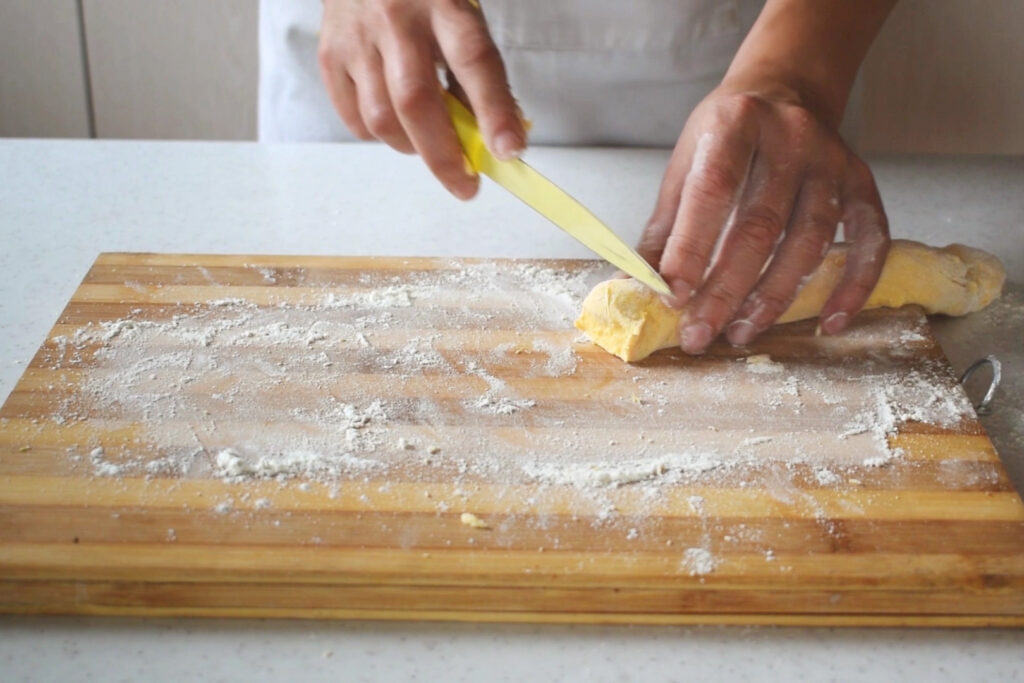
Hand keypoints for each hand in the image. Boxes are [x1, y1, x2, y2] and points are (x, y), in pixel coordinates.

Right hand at [318, 0, 525, 198]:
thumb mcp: (461, 14)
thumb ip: (475, 70)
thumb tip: (491, 137)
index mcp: (442, 1)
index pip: (473, 61)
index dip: (494, 111)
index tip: (509, 150)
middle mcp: (395, 18)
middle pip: (416, 102)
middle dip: (445, 157)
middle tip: (466, 184)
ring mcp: (357, 38)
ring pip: (382, 119)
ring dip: (413, 147)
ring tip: (429, 143)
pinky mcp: (330, 56)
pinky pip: (355, 120)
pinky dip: (381, 136)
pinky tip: (397, 123)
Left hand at [637, 84, 889, 353]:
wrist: (787, 89)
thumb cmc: (725, 136)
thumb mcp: (684, 165)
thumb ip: (665, 227)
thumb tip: (639, 286)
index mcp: (734, 124)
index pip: (712, 191)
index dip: (691, 248)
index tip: (673, 296)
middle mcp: (790, 138)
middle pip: (760, 226)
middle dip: (727, 290)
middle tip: (700, 334)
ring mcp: (831, 161)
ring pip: (809, 240)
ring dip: (775, 296)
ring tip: (741, 333)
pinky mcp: (861, 181)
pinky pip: (870, 240)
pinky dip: (853, 285)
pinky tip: (829, 322)